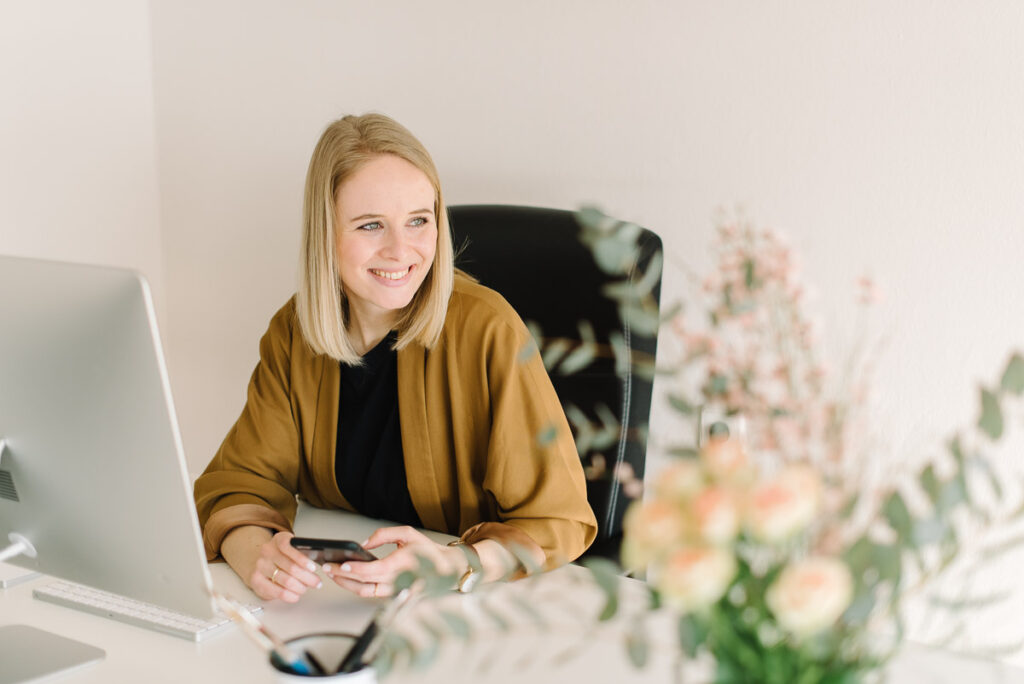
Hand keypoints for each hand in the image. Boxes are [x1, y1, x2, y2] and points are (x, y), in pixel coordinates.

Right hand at [222, 527, 322, 602]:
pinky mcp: (256, 580)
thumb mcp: (292, 550)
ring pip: (285, 580)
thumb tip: (316, 566)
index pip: (289, 547)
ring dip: (300, 587)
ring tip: (306, 589)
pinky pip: (277, 591)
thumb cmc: (282, 557)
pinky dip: (290, 595)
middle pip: (291, 567)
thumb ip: (302, 553)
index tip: (313, 568)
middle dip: (307, 577)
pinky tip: (296, 595)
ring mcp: (260, 565)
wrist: (261, 564)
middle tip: (317, 583)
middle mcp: (267, 551)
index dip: (302, 559)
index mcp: (278, 539)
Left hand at [323, 526, 463, 597]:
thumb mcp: (407, 533)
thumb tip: (364, 543)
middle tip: (327, 568)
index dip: (353, 570)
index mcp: (401, 564)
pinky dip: (356, 587)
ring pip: (364, 592)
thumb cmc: (428, 551)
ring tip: (333, 574)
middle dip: (342, 576)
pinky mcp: (392, 594)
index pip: (372, 571)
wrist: (445, 569)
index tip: (340, 564)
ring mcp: (393, 590)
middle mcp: (396, 580)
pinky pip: (370, 593)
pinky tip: (347, 579)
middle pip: (363, 583)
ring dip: (346, 585)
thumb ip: (384, 535)